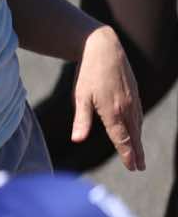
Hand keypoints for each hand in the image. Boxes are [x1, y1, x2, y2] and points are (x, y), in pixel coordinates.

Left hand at [73, 26, 144, 170]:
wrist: (104, 48)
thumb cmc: (88, 73)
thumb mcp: (80, 96)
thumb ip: (81, 119)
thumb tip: (77, 139)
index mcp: (113, 111)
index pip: (122, 138)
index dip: (127, 154)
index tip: (131, 167)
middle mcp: (126, 108)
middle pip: (134, 135)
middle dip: (137, 152)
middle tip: (140, 168)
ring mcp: (133, 100)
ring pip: (138, 125)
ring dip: (139, 141)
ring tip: (139, 155)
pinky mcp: (135, 93)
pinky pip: (138, 115)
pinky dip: (139, 127)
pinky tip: (136, 131)